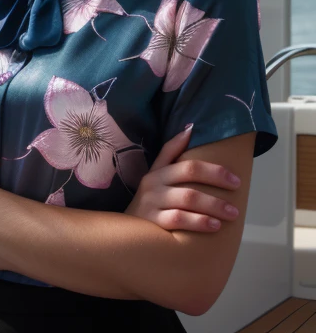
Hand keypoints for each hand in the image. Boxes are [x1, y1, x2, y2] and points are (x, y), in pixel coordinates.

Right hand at [124, 126, 240, 231]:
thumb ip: (171, 152)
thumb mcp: (156, 176)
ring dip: (214, 205)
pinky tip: (215, 226)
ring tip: (232, 213)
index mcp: (157, 171)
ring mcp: (152, 203)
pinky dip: (199, 221)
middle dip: (217, 182)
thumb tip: (191, 127)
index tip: (236, 179)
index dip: (214, 169)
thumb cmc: (149, 203)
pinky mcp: (152, 223)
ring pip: (187, 198)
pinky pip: (179, 219)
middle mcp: (153, 184)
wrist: (125, 235)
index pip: (189, 163)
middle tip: (238, 194)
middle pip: (190, 175)